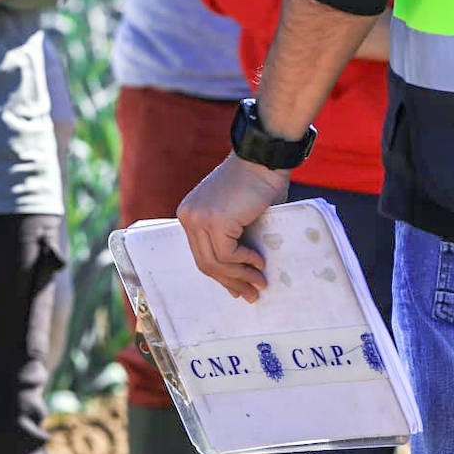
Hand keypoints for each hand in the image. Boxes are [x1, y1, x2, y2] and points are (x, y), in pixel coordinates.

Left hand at [176, 154, 288, 302]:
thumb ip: (235, 238)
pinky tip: (259, 263)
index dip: (220, 275)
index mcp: (190, 214)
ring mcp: (200, 219)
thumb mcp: (238, 214)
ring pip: (216, 262)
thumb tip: (243, 275)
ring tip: (259, 284)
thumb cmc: (259, 182)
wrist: (264, 158)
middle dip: (230, 282)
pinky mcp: (215, 222)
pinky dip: (245, 263)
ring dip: (240, 277)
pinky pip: (228, 255)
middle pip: (205, 262)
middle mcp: (189, 217)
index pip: (201, 253)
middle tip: (251, 295)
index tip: (237, 288)